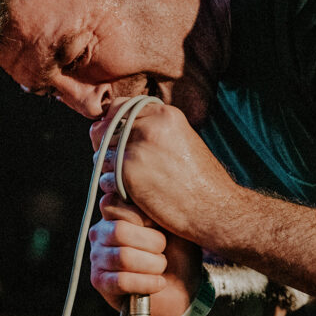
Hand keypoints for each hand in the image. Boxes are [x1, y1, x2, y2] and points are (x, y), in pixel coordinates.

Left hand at [89, 101, 238, 245]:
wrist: (213, 209)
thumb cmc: (199, 179)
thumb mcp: (182, 139)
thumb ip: (154, 128)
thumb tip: (119, 125)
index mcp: (164, 114)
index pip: (120, 107)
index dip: (111, 122)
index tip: (114, 137)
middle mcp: (149, 126)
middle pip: (106, 130)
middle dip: (107, 147)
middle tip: (118, 164)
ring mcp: (137, 149)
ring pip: (102, 155)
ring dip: (110, 169)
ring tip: (131, 182)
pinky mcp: (128, 174)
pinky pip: (105, 177)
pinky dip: (113, 188)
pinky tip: (132, 196)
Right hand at [89, 194, 201, 315]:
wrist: (184, 286)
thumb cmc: (176, 251)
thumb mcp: (171, 221)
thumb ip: (155, 205)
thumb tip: (148, 187)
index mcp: (114, 213)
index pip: (113, 204)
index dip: (143, 216)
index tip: (160, 226)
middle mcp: (100, 232)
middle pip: (120, 231)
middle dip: (152, 243)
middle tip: (164, 250)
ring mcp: (97, 257)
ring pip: (123, 257)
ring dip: (153, 264)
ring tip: (161, 267)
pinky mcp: (100, 282)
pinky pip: (122, 281)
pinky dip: (147, 283)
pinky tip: (158, 282)